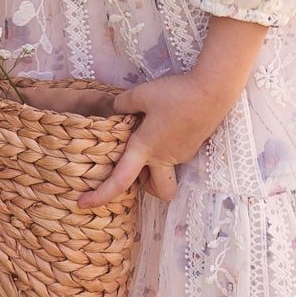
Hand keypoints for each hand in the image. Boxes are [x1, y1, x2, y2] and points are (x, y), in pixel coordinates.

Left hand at [79, 69, 233, 206]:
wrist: (212, 92)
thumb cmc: (175, 94)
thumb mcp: (141, 94)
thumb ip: (123, 103)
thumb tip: (116, 108)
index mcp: (145, 149)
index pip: (120, 181)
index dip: (100, 195)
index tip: (83, 204)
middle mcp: (164, 158)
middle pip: (157, 191)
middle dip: (145, 186)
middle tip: (135, 163)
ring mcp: (182, 155)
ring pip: (165, 172)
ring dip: (154, 164)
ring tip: (148, 134)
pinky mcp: (192, 146)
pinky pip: (174, 156)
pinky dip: (165, 148)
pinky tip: (166, 123)